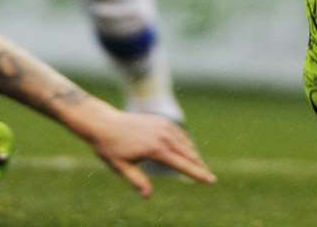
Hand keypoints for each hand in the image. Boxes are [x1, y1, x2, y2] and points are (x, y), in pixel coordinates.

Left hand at [84, 108, 215, 196]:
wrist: (104, 123)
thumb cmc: (111, 148)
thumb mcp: (121, 168)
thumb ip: (136, 181)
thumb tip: (147, 196)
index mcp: (156, 149)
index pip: (183, 165)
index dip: (198, 173)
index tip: (211, 180)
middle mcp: (163, 136)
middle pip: (189, 153)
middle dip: (199, 166)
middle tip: (209, 177)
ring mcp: (164, 126)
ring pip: (186, 143)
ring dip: (194, 155)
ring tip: (199, 166)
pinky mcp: (162, 121)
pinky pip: (180, 134)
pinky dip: (186, 143)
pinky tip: (187, 151)